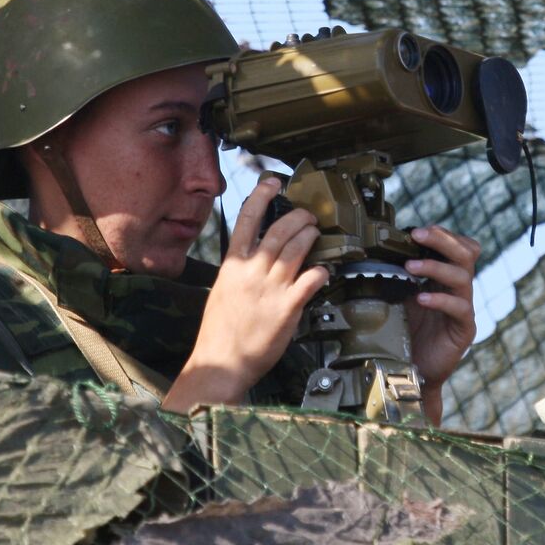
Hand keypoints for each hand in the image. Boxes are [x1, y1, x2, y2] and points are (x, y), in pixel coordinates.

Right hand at [164, 178, 329, 412]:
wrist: (222, 361)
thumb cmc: (220, 330)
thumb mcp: (222, 290)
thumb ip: (239, 270)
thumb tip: (253, 255)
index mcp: (233, 265)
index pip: (247, 220)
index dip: (261, 197)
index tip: (272, 183)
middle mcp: (252, 271)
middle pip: (280, 230)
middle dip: (299, 216)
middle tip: (308, 215)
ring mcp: (271, 288)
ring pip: (296, 248)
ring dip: (311, 236)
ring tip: (316, 233)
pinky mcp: (288, 307)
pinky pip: (310, 280)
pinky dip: (320, 271)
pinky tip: (324, 270)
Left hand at [404, 226, 480, 418]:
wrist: (411, 369)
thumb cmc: (404, 331)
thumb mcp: (399, 296)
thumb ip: (397, 274)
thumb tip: (374, 247)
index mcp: (445, 278)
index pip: (458, 246)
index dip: (443, 235)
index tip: (417, 230)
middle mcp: (458, 289)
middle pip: (465, 254)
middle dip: (442, 240)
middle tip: (418, 235)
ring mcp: (464, 308)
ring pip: (462, 277)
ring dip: (435, 267)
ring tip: (410, 267)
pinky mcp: (464, 329)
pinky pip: (459, 308)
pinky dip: (440, 300)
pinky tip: (422, 298)